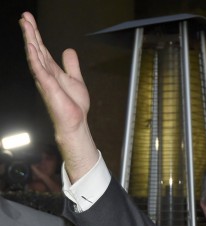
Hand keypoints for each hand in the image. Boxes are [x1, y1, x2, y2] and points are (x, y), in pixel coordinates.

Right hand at [19, 12, 97, 181]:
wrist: (75, 122)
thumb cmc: (73, 105)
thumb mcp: (75, 79)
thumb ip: (71, 65)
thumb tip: (68, 50)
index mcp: (51, 70)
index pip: (41, 48)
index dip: (35, 33)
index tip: (29, 19)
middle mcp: (45, 72)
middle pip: (36, 48)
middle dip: (30, 32)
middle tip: (24, 16)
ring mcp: (44, 79)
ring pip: (35, 55)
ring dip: (31, 40)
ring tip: (26, 26)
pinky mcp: (47, 86)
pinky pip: (39, 69)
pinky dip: (34, 57)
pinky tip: (31, 46)